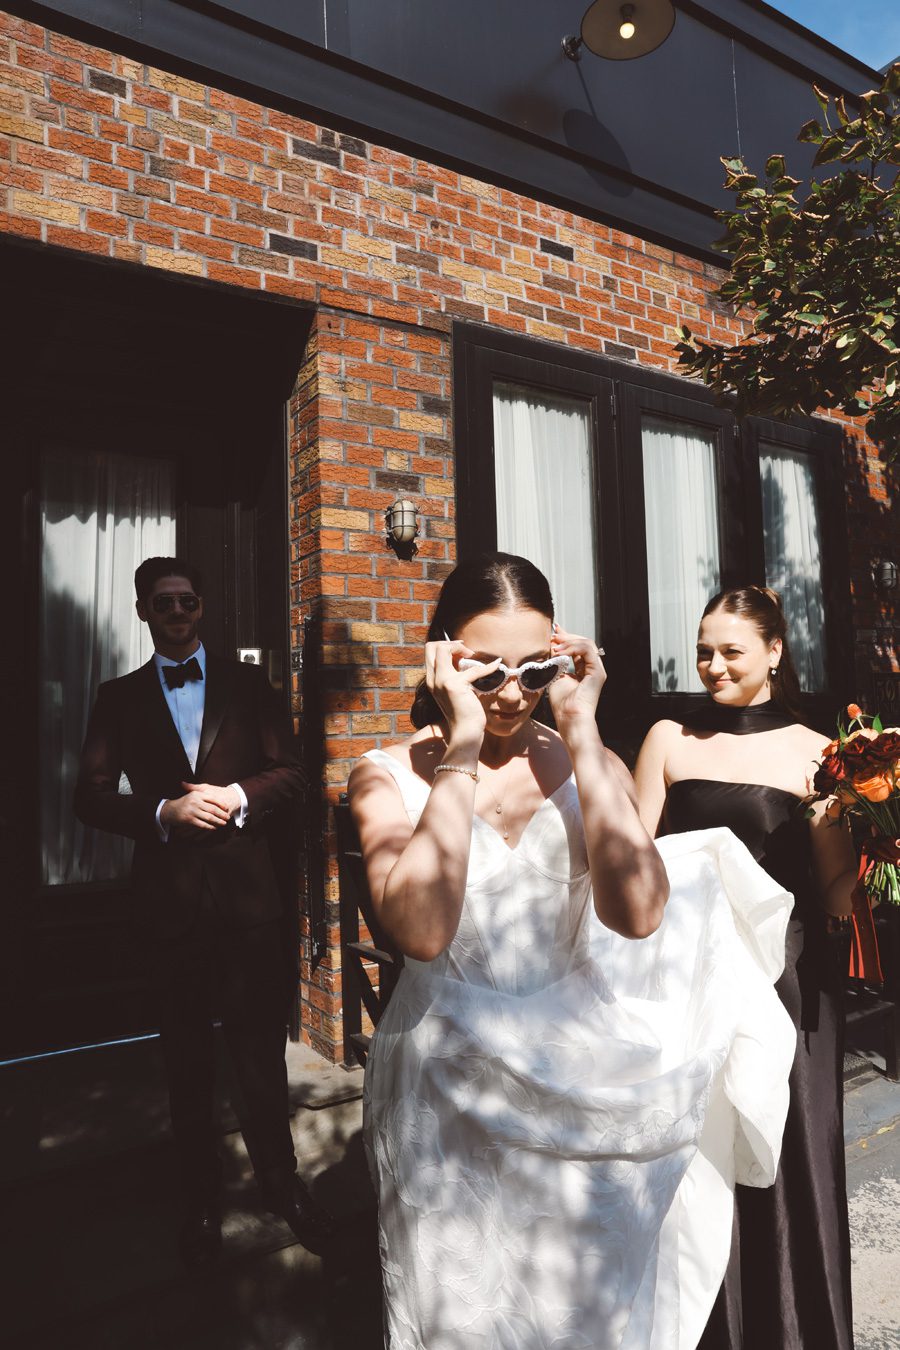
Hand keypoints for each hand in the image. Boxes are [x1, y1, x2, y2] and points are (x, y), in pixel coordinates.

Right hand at [159, 783, 236, 834]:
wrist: (170, 810)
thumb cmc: (184, 802)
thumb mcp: (193, 793)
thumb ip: (203, 791)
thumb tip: (217, 794)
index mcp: (197, 794)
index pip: (213, 799)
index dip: (222, 804)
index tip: (227, 808)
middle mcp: (195, 802)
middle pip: (213, 809)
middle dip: (222, 814)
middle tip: (228, 817)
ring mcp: (192, 811)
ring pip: (209, 817)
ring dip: (218, 821)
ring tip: (223, 823)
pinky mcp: (190, 820)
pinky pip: (203, 824)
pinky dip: (210, 827)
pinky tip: (214, 827)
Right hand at [423, 638, 499, 749]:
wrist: (465, 732)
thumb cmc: (464, 713)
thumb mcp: (455, 691)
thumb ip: (454, 677)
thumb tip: (464, 660)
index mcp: (432, 681)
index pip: (430, 652)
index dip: (446, 646)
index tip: (462, 653)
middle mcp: (433, 680)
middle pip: (431, 646)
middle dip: (449, 643)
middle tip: (466, 652)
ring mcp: (442, 682)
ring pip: (443, 649)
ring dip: (461, 648)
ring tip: (474, 657)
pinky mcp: (455, 686)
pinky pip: (472, 668)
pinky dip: (487, 666)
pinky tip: (496, 666)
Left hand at [547, 624, 606, 741]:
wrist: (569, 717)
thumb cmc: (562, 703)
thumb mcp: (555, 676)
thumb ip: (554, 661)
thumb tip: (550, 645)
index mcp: (583, 670)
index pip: (577, 648)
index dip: (566, 637)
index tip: (554, 630)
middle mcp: (592, 668)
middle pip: (583, 643)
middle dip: (567, 636)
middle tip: (552, 634)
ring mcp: (597, 670)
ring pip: (587, 643)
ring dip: (569, 641)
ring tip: (554, 645)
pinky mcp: (598, 672)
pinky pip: (588, 650)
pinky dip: (573, 648)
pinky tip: (560, 652)